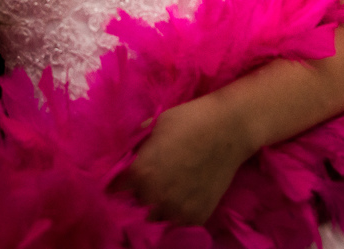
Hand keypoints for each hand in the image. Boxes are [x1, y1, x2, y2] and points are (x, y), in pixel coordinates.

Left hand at [118, 97, 254, 224]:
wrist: (229, 129)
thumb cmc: (189, 120)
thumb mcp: (153, 126)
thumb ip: (135, 147)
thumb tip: (122, 158)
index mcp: (139, 173)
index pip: (114, 189)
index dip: (118, 182)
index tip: (123, 179)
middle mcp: (154, 197)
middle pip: (134, 205)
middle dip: (137, 195)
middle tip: (148, 182)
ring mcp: (177, 210)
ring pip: (155, 218)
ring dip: (156, 208)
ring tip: (166, 191)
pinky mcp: (197, 217)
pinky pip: (178, 224)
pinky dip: (177, 213)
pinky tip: (183, 197)